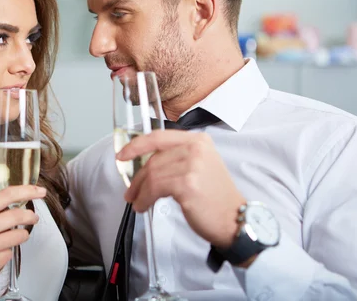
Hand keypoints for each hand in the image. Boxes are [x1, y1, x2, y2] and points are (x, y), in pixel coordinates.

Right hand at [0, 185, 45, 294]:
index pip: (7, 195)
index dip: (27, 190)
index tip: (39, 191)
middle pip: (18, 215)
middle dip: (31, 216)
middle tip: (33, 217)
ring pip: (20, 235)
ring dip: (21, 235)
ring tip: (13, 236)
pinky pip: (10, 253)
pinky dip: (7, 252)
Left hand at [117, 130, 244, 248]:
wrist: (234, 219)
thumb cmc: (214, 197)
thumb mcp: (198, 167)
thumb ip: (175, 158)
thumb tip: (143, 164)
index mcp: (198, 140)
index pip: (159, 137)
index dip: (136, 145)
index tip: (122, 155)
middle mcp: (196, 148)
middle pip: (153, 159)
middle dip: (138, 177)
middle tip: (130, 192)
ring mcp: (192, 165)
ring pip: (152, 175)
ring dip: (140, 191)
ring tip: (137, 202)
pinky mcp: (186, 183)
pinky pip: (154, 188)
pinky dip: (144, 198)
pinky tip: (143, 206)